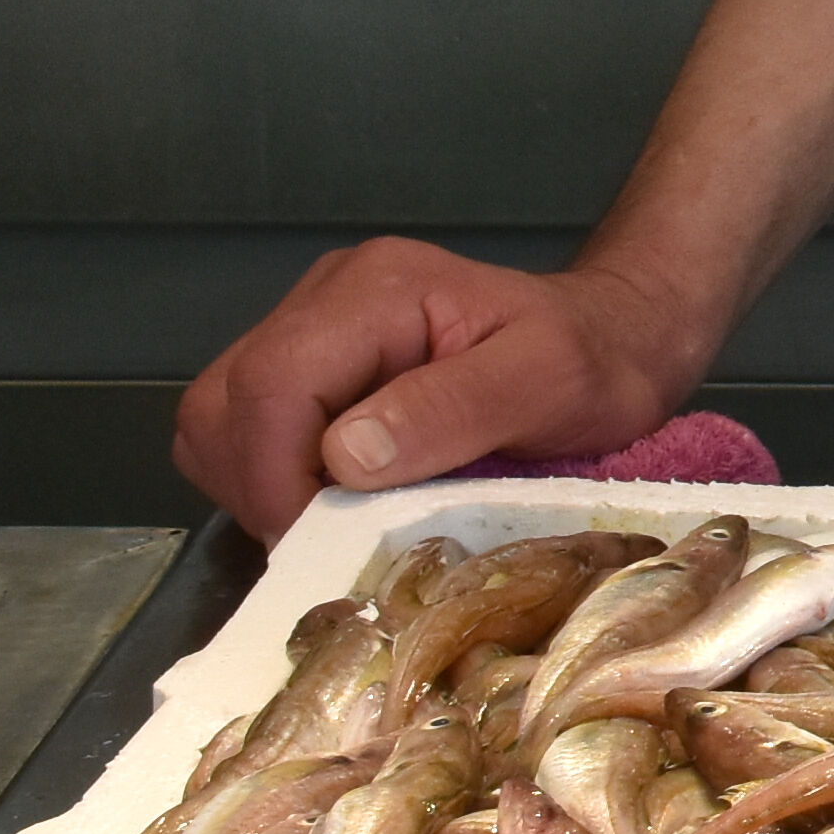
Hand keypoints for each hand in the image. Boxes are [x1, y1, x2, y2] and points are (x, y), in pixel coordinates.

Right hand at [170, 236, 709, 534]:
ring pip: (219, 423)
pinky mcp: (312, 372)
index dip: (276, 477)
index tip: (321, 541)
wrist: (614, 340)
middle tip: (327, 543)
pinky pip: (244, 436)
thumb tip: (344, 455)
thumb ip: (452, 409)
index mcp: (377, 290)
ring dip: (258, 490)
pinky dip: (270, 482)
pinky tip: (333, 506)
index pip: (269, 385)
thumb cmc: (594, 361)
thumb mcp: (551, 382)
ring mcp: (312, 332)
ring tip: (334, 525)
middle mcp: (326, 300)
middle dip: (261, 489)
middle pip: (225, 405)